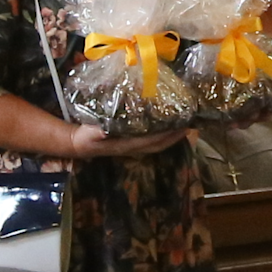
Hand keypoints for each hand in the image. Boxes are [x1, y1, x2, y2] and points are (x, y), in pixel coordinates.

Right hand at [68, 121, 187, 160]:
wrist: (79, 144)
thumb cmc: (85, 137)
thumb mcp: (89, 134)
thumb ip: (95, 133)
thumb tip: (104, 130)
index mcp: (127, 145)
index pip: (152, 141)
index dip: (167, 136)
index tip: (182, 127)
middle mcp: (134, 148)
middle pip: (160, 144)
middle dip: (176, 136)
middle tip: (191, 123)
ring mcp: (134, 146)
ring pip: (158, 143)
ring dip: (172, 135)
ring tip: (184, 123)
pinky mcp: (132, 141)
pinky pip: (152, 139)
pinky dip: (163, 133)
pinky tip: (168, 123)